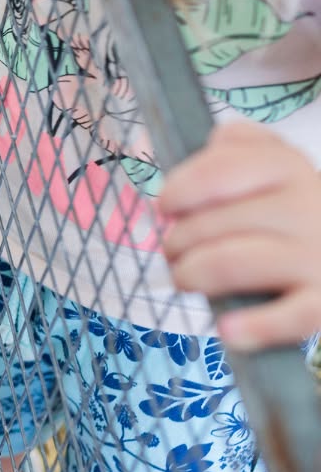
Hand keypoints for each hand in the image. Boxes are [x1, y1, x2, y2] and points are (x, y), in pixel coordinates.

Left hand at [158, 122, 320, 350]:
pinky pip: (289, 317)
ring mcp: (318, 256)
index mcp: (289, 167)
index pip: (216, 171)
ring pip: (231, 263)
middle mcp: (308, 206)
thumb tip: (212, 141)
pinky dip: (253, 327)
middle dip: (176, 242)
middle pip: (212, 223)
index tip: (166, 207)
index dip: (177, 192)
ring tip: (186, 278)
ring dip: (192, 274)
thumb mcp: (274, 163)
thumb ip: (240, 144)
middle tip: (174, 252)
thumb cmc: (291, 208)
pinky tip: (228, 330)